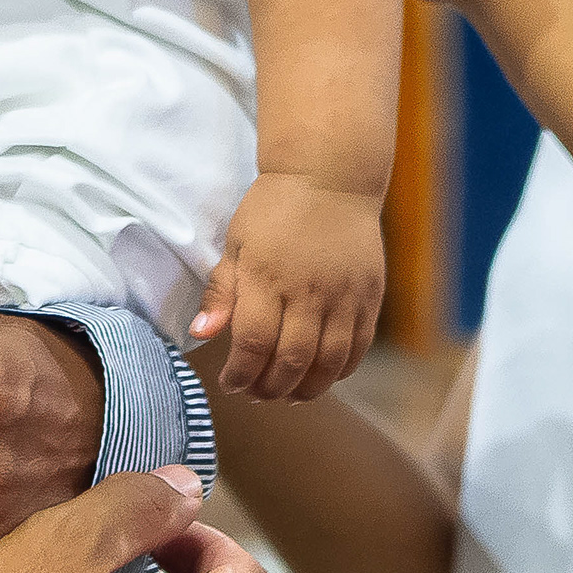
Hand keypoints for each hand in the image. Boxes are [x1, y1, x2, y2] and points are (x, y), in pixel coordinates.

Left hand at [189, 172, 382, 401]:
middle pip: (292, 361)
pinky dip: (340, 371)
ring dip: (306, 389)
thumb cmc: (274, 209)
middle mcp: (309, 291)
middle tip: (257, 394)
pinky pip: (358, 348)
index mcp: (267, 277)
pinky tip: (321, 376)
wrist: (329, 177)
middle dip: (270, 388)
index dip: (240, 374)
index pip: (253, 343)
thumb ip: (222, 292)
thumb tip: (202, 335)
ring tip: (288, 395)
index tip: (230, 382)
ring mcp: (344, 295)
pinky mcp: (370, 296)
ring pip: (329, 362)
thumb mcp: (237, 243)